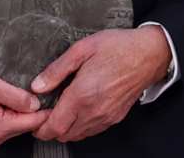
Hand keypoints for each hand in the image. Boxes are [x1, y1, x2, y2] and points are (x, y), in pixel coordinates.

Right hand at [0, 61, 46, 147]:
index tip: (57, 95)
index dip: (47, 108)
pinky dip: (12, 109)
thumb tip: (36, 104)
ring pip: (17, 122)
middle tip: (42, 88)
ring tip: (23, 89)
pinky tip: (10, 96)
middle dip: (35, 108)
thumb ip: (16, 96)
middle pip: (27, 124)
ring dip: (22, 108)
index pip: (33, 122)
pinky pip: (7, 121)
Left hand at [30, 27, 171, 142]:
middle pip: (64, 135)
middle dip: (49, 129)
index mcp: (82, 95)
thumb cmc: (118, 47)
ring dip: (65, 129)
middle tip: (43, 114)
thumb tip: (37, 86)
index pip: (55, 126)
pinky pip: (92, 131)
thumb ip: (57, 70)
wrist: (149, 54)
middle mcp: (94, 111)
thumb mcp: (81, 49)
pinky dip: (80, 127)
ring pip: (78, 135)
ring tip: (59, 112)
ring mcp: (106, 117)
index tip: (34, 119)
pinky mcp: (115, 117)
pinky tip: (77, 111)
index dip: (40, 128)